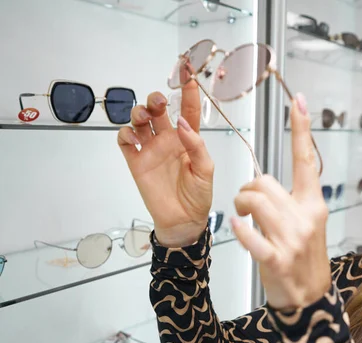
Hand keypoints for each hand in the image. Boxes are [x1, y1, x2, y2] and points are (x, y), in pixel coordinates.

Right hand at [117, 80, 213, 246]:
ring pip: (139, 120)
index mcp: (188, 139)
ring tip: (144, 117)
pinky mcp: (136, 161)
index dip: (187, 91)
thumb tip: (183, 125)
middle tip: (158, 103)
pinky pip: (125, 140)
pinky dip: (125, 133)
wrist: (183, 220)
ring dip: (138, 112)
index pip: (188, 110)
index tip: (187, 72)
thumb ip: (196, 146)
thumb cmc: (198, 196)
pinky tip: (133, 137)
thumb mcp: (205, 171)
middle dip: (155, 99)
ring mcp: (151, 149)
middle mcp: (168, 140)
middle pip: (157, 110)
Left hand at [231, 94, 330, 310]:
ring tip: (241, 217)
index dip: (301, 129)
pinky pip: (250, 234)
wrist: (309, 297)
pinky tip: (236, 229)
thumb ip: (289, 200)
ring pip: (254, 202)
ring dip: (240, 206)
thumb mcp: (305, 224)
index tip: (297, 100)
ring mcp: (292, 239)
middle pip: (264, 182)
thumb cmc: (303, 257)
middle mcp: (305, 217)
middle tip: (244, 203)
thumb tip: (261, 181)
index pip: (306, 160)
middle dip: (246, 189)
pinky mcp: (276, 259)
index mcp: (313, 204)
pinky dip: (239, 231)